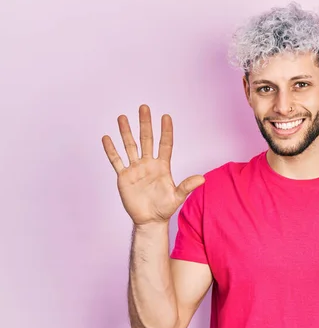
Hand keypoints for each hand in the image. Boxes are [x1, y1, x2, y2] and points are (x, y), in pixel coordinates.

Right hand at [102, 104, 204, 225]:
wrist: (149, 220)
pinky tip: (107, 138)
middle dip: (145, 124)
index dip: (166, 131)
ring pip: (130, 146)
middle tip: (144, 107)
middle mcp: (148, 164)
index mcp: (162, 166)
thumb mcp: (177, 197)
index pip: (165, 144)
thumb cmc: (165, 208)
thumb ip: (187, 186)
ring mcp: (135, 169)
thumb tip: (203, 179)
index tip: (166, 116)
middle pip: (146, 140)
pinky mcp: (124, 177)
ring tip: (122, 117)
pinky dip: (111, 150)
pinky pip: (116, 161)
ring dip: (126, 132)